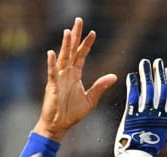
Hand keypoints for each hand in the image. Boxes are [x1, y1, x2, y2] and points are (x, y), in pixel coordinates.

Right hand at [35, 18, 115, 141]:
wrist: (59, 125)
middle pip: (71, 50)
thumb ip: (100, 86)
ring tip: (68, 32)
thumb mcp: (90, 99)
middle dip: (76, 36)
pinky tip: (52, 53)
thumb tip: (114, 76)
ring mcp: (59, 78)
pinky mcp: (53, 86)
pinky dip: (52, 63)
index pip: (81, 55)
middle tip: (79, 21)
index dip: (87, 43)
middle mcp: (66, 73)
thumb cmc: (71, 113)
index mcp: (75, 75)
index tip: (93, 32)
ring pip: (63, 58)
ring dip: (65, 45)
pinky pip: (52, 73)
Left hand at [115, 56, 166, 156]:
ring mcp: (144, 114)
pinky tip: (131, 76)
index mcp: (165, 117)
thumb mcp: (165, 137)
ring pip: (146, 89)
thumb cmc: (150, 147)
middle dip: (158, 74)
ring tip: (144, 64)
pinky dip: (132, 86)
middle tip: (156, 62)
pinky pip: (132, 97)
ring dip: (145, 75)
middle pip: (158, 89)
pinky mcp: (131, 115)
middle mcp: (156, 113)